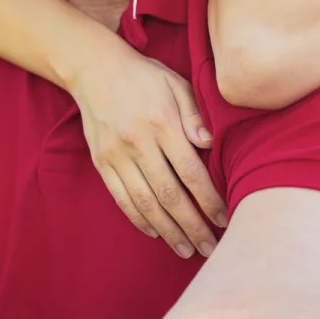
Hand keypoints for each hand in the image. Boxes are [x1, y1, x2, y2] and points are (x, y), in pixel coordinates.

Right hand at [71, 45, 227, 258]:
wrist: (94, 68)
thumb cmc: (144, 76)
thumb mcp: (176, 84)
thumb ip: (195, 115)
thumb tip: (209, 144)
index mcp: (162, 123)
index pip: (191, 172)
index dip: (209, 200)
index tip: (224, 220)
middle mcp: (138, 142)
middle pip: (169, 195)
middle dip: (192, 226)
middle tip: (210, 248)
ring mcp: (116, 155)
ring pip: (145, 203)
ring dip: (167, 231)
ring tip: (186, 250)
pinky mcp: (101, 162)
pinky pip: (121, 198)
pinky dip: (138, 219)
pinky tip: (155, 233)